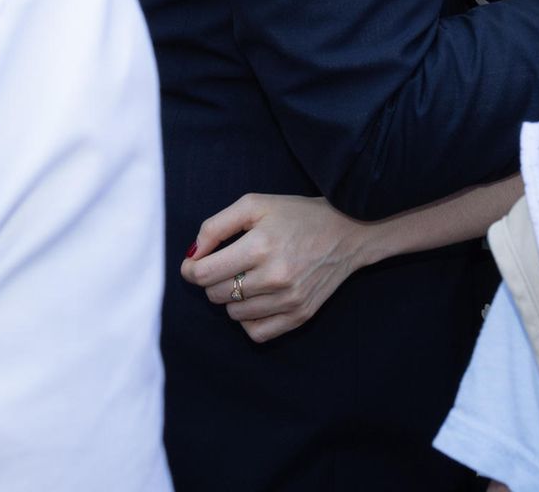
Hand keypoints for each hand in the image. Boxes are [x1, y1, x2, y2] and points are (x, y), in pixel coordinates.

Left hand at [180, 194, 369, 343]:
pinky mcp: (299, 316)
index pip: (204, 274)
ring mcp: (288, 300)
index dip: (191, 270)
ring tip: (249, 276)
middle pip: (215, 294)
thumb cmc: (297, 215)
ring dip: (232, 297)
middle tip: (228, 263)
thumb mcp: (255, 204)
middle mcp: (274, 276)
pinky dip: (249, 318)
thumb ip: (216, 226)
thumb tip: (192, 256)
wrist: (347, 231)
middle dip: (213, 279)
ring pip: (233, 314)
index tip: (193, 264)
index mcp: (260, 245)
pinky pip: (255, 332)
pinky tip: (258, 298)